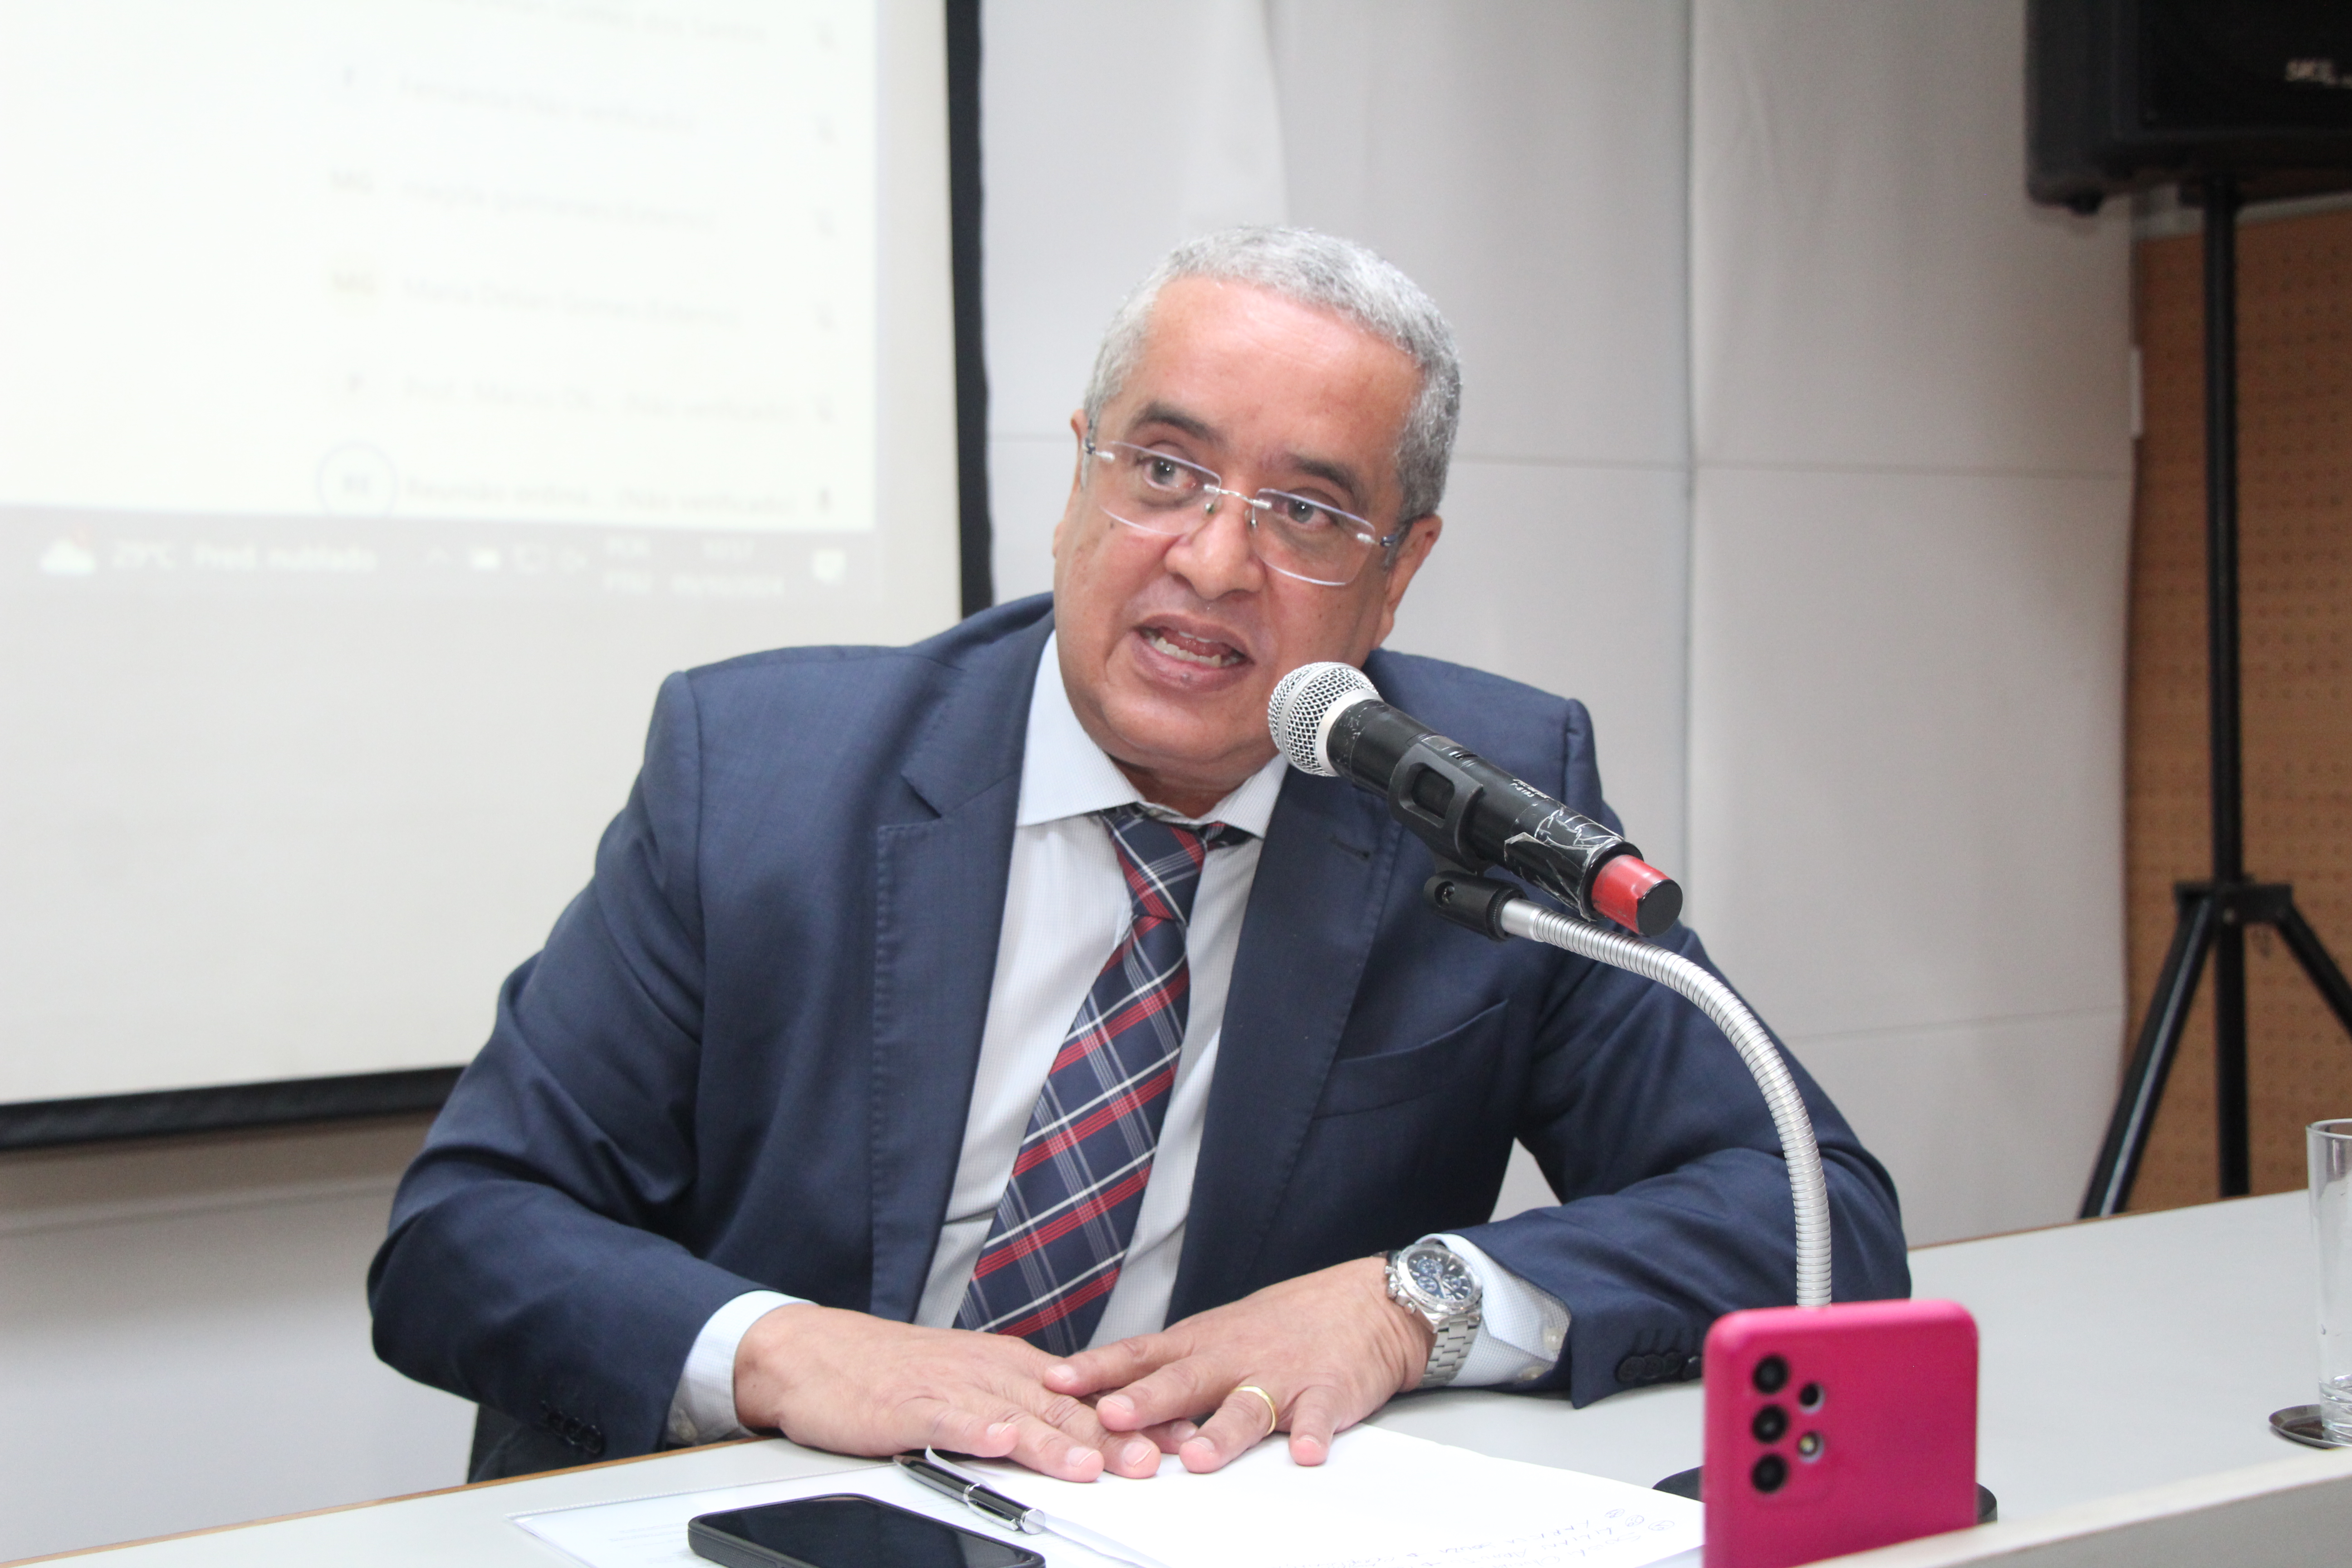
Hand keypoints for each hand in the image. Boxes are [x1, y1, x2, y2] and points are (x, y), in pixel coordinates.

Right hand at [732, 1305, 1165, 1480]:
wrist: (813, 1352)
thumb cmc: (890, 1372)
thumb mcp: (969, 1385)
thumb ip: (1020, 1409)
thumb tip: (1079, 1435)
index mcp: (1008, 1366)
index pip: (1082, 1398)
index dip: (1130, 1420)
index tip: (1174, 1439)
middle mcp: (988, 1371)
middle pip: (1061, 1410)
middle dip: (1111, 1437)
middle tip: (1154, 1460)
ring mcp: (948, 1387)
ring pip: (1012, 1415)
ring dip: (1054, 1442)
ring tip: (1090, 1464)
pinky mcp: (906, 1406)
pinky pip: (945, 1419)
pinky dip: (973, 1429)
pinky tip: (995, 1439)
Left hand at [1044, 1257, 1432, 1472]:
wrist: (1365, 1304)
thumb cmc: (1286, 1323)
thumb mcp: (1218, 1333)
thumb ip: (1171, 1366)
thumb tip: (1106, 1396)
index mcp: (1203, 1342)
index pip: (1140, 1355)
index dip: (1097, 1369)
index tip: (1055, 1381)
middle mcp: (1234, 1358)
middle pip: (1183, 1381)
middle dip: (1145, 1401)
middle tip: (1111, 1417)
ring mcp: (1280, 1376)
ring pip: (1245, 1408)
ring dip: (1219, 1432)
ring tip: (1197, 1454)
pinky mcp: (1327, 1393)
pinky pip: (1318, 1417)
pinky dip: (1312, 1434)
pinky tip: (1305, 1451)